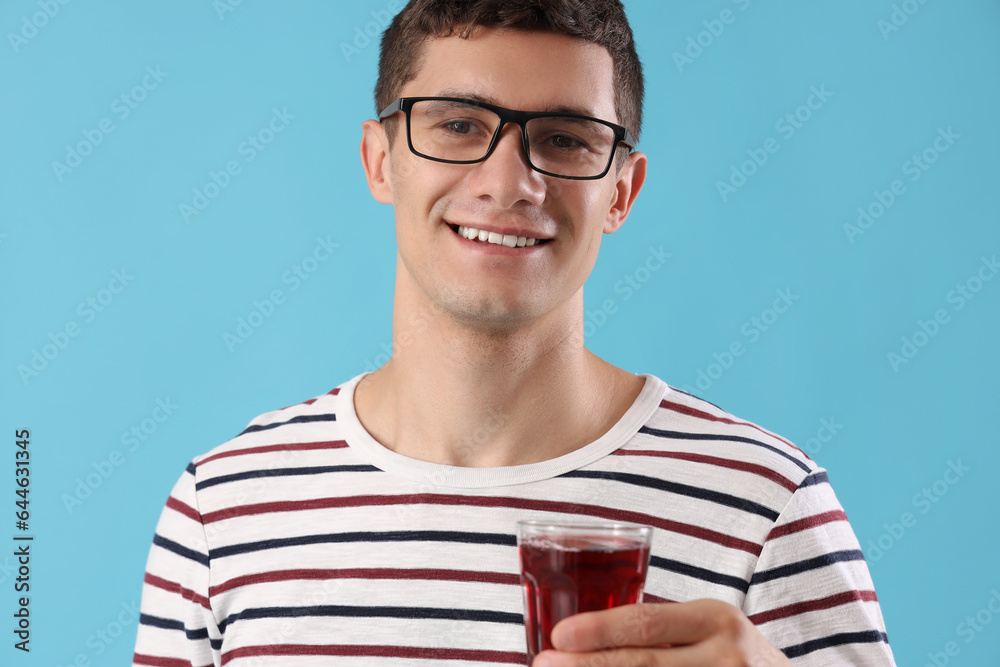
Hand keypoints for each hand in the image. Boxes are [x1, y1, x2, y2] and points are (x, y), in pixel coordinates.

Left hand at [532, 599, 792, 666]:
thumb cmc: (733, 656)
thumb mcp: (710, 629)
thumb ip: (663, 632)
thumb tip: (580, 641)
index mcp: (717, 619)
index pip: (647, 622)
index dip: (599, 630)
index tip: (558, 635)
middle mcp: (726, 658)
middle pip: (645, 665)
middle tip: (544, 665)